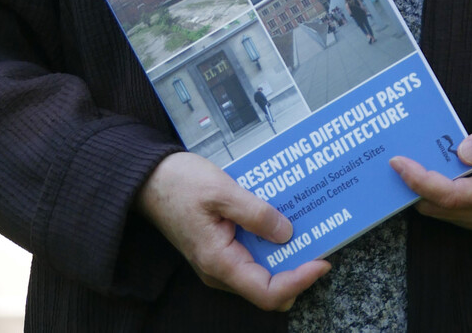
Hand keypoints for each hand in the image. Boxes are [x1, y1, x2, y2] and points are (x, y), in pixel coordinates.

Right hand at [137, 151, 329, 309]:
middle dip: (297, 270)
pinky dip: (270, 243)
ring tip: (307, 226)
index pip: (267, 292)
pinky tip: (281, 220)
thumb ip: (256, 213)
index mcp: (220, 262)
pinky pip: (252, 255)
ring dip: (285, 255)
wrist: (149, 179)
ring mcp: (220, 261)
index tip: (322, 261)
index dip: (299, 281)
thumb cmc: (180, 183)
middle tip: (320, 240)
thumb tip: (287, 233)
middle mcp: (221, 271)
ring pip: (262, 272)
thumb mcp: (222, 191)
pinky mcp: (220, 248)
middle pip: (268, 288)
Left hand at [389, 109, 471, 232]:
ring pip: (443, 212)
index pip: (450, 195)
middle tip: (392, 160)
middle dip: (413, 186)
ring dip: (421, 191)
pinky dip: (433, 194)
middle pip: (441, 207)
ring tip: (402, 165)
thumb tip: (461, 151)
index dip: (420, 181)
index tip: (398, 162)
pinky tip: (422, 173)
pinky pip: (451, 210)